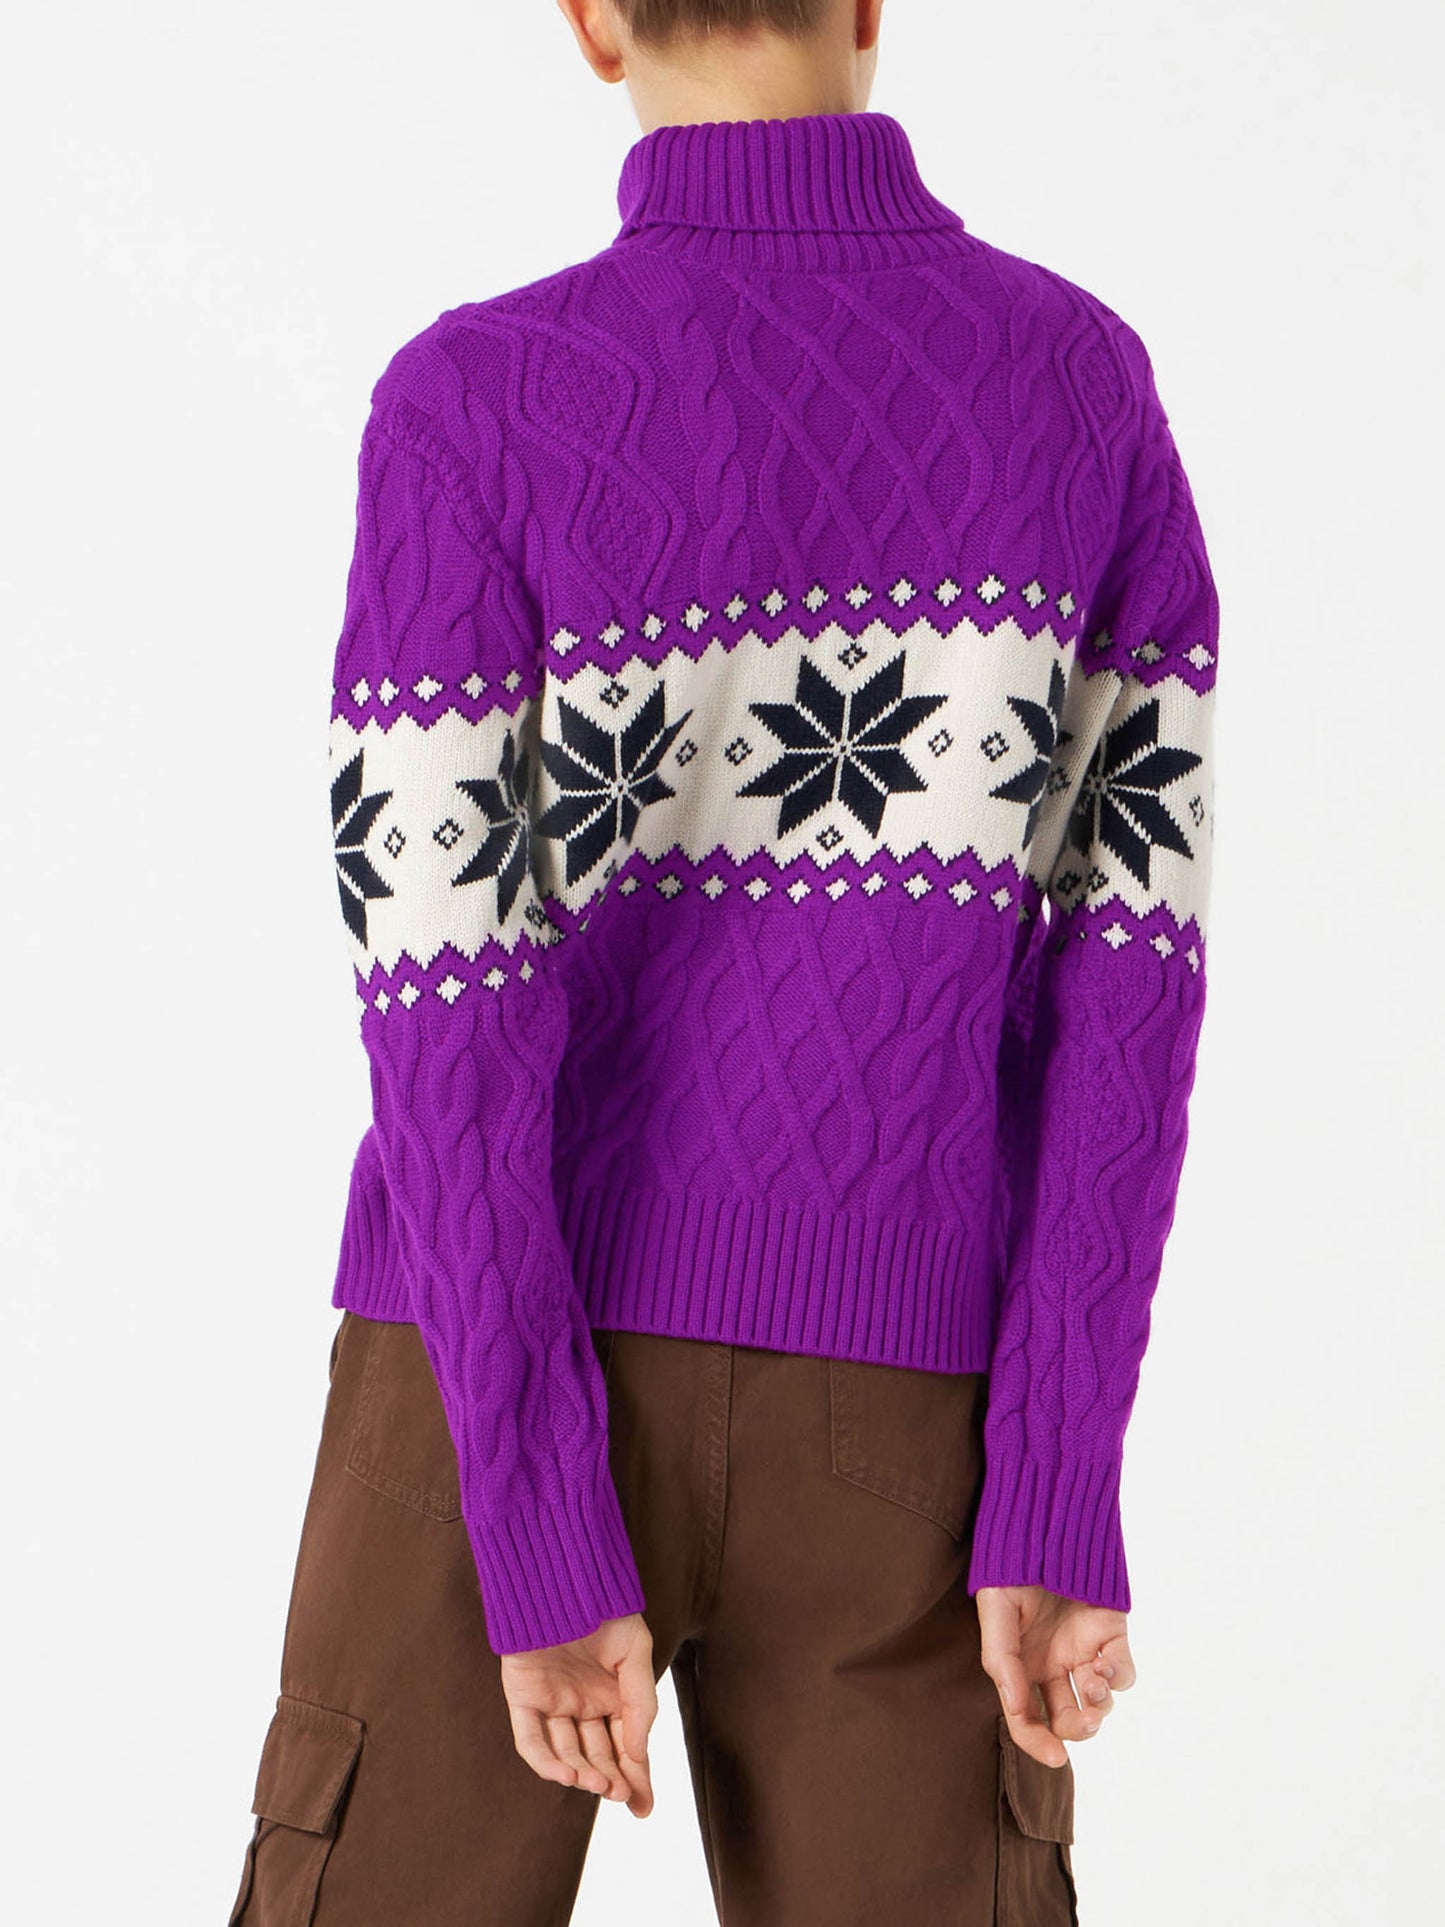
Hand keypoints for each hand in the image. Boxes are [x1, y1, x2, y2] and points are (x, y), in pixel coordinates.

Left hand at [500, 1612, 657, 1817]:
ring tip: (598, 1783)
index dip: (635, 1778)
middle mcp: (582, 1705)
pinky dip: (547, 1761)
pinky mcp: (524, 1697)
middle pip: (597, 1756)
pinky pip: (531, 1738)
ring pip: (566, 1753)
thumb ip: (640, 1701)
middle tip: (622, 1796)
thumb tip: (638, 1752)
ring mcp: (552, 1703)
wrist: (564, 1573)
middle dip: (611, 1781)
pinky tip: (567, 1774)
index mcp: (611, 1696)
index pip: (624, 1747)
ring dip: (582, 1774)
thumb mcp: (635, 1651)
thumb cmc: (604, 1607)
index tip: (644, 1807)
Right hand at [975, 1585, 1135, 1766]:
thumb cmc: (1012, 1567)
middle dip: (1078, 1729)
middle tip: (1084, 1721)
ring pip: (1098, 1702)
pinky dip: (1118, 1678)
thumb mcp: (995, 1610)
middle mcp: (1053, 1665)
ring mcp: (1083, 1652)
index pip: (1027, 1718)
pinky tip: (1104, 1664)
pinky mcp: (1111, 1636)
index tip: (1055, 1757)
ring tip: (1092, 1682)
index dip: (1038, 1743)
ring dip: (1099, 1705)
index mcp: (1021, 1666)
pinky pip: (1123, 1672)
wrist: (1045, 1525)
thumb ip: (1001, 1659)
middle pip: (1068, 1719)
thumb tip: (1014, 1707)